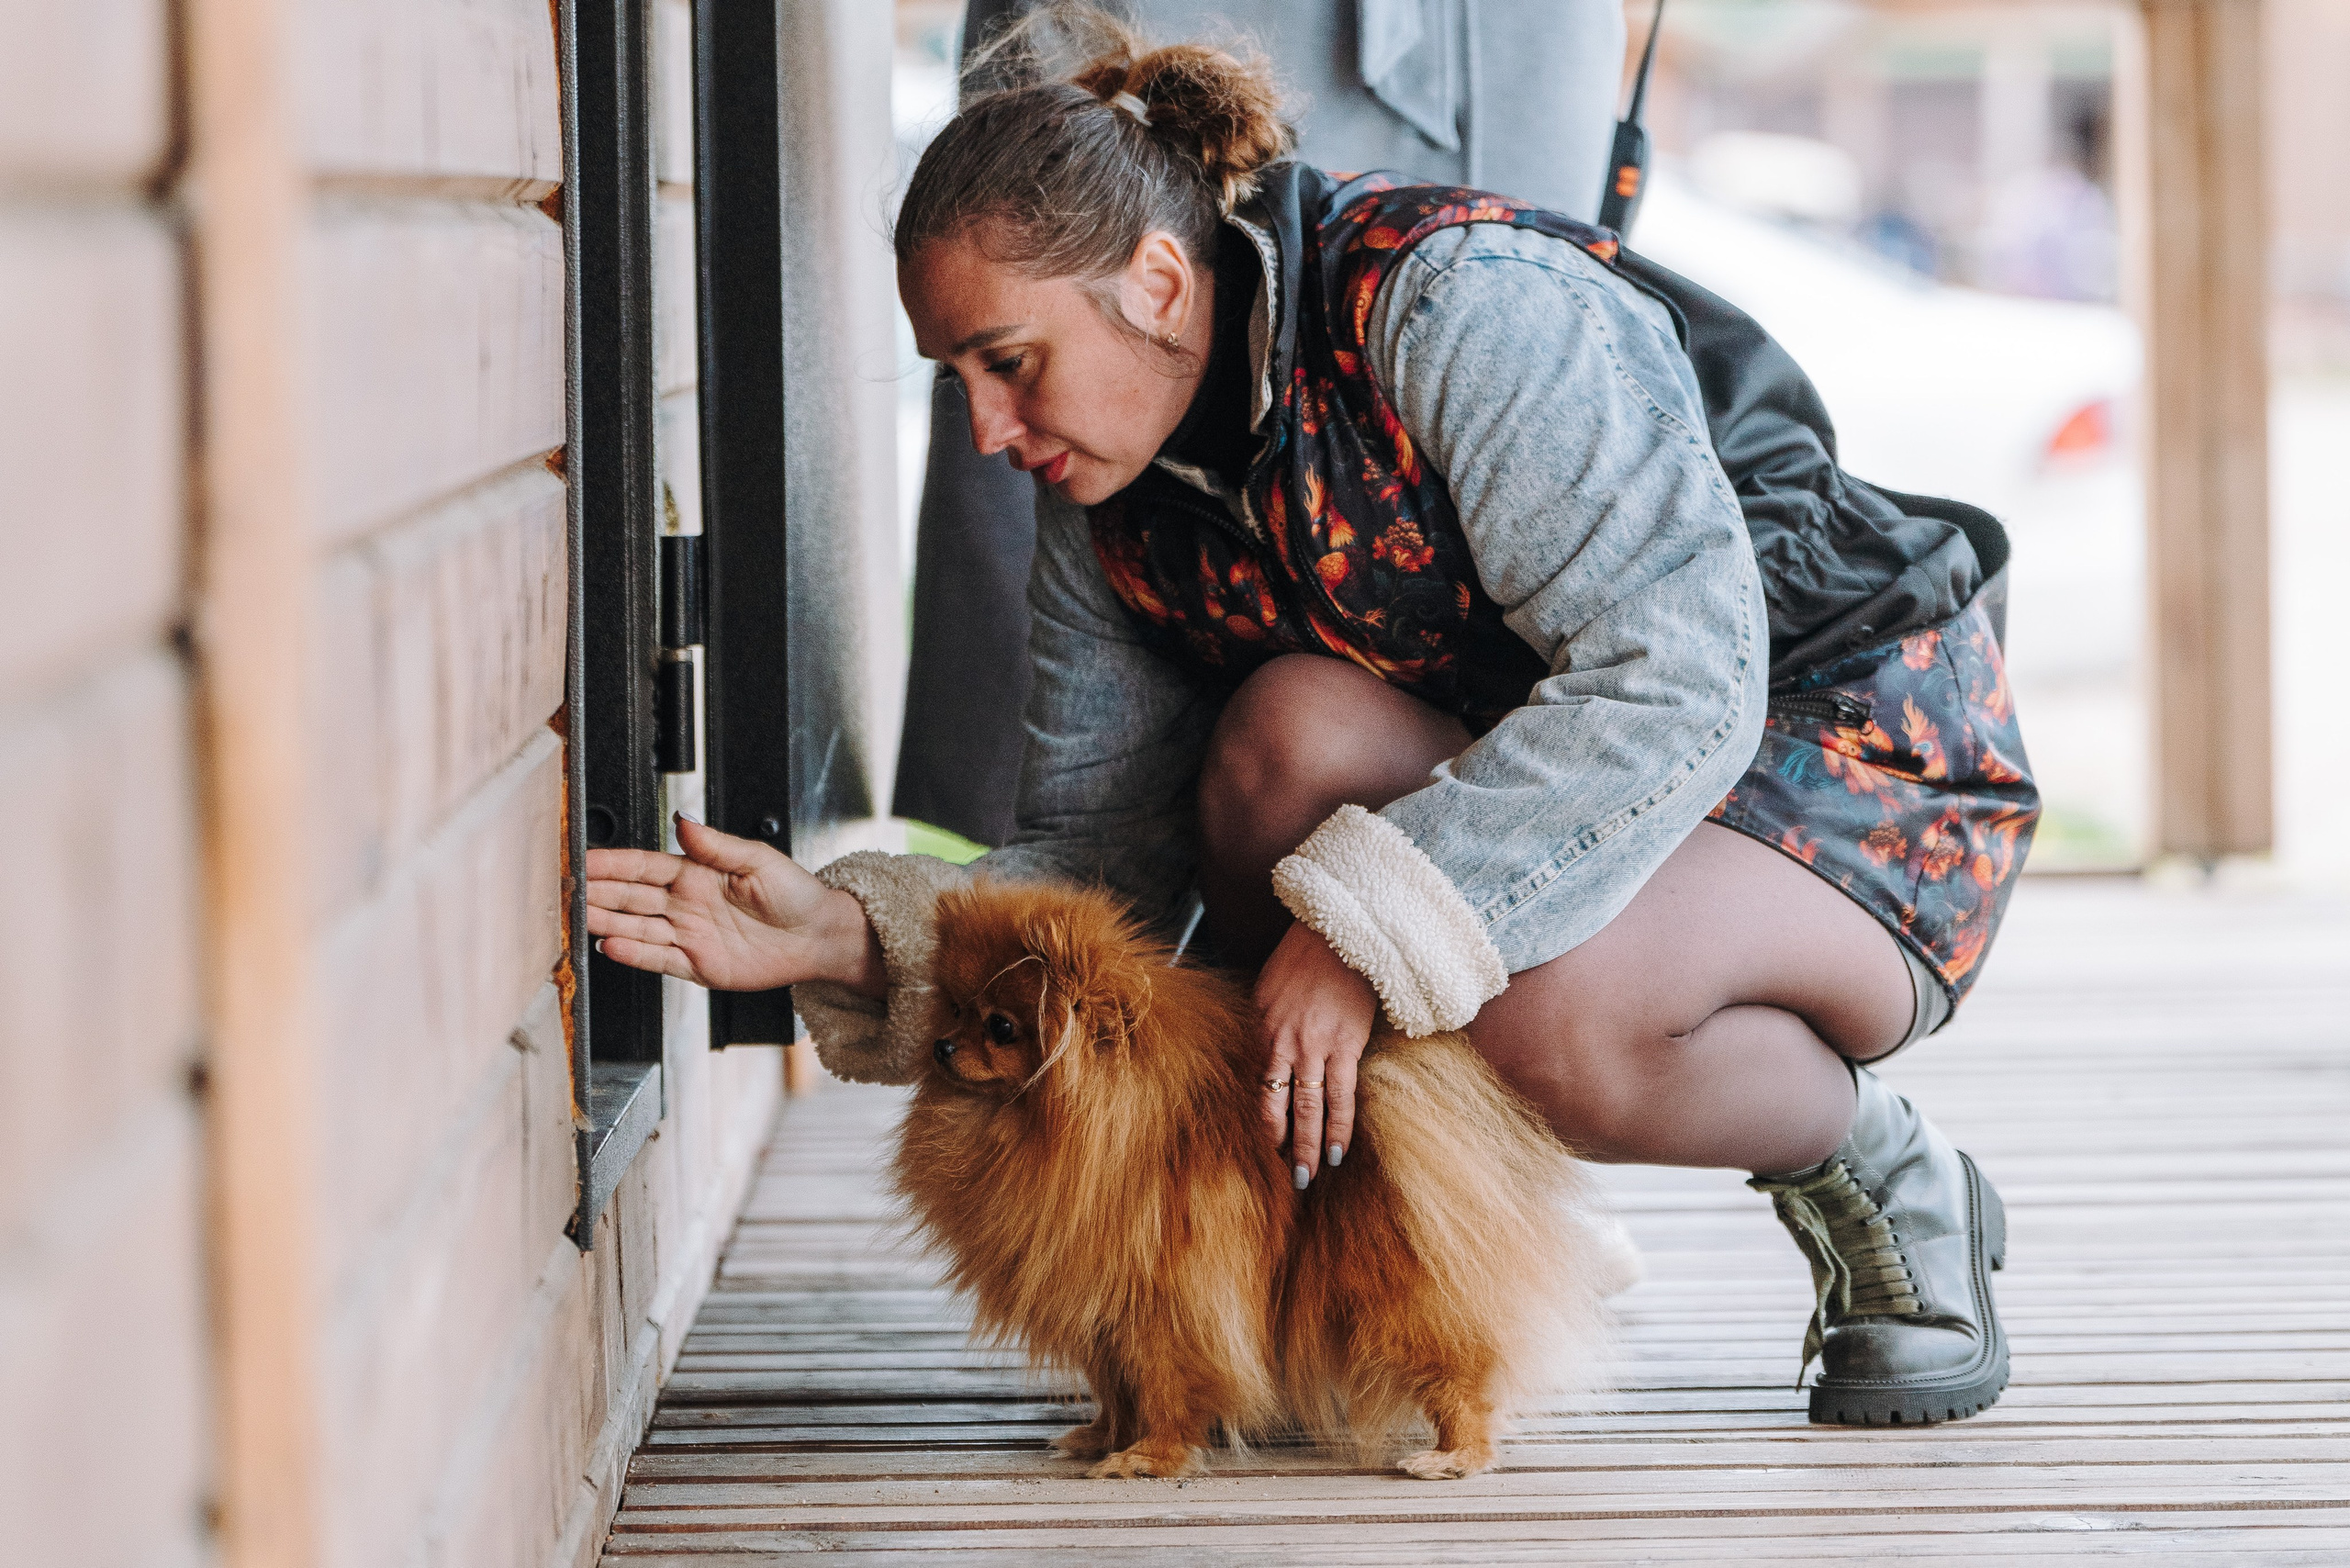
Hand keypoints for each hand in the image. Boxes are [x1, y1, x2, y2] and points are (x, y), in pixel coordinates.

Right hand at [583, 816, 883, 994]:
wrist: (818, 937)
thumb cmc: (795, 893)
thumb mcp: (758, 860)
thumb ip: (716, 844)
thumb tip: (684, 820)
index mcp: (697, 873)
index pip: (644, 866)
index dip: (612, 864)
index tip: (583, 860)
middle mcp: (686, 903)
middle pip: (631, 897)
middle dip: (597, 892)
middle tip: (565, 889)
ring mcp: (689, 934)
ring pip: (637, 927)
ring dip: (606, 923)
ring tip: (577, 917)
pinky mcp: (697, 964)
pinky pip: (658, 958)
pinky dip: (633, 954)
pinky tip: (610, 947)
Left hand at [1254, 921, 1378, 1188]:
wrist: (1337, 934)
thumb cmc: (1301, 960)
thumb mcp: (1266, 991)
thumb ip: (1261, 1026)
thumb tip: (1259, 1058)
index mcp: (1259, 1030)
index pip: (1254, 1088)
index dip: (1256, 1123)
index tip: (1258, 1149)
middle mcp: (1282, 1044)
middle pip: (1276, 1107)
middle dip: (1279, 1146)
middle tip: (1283, 1179)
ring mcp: (1314, 1048)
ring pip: (1308, 1110)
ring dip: (1309, 1147)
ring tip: (1309, 1176)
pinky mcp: (1346, 1046)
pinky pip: (1341, 1096)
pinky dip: (1339, 1126)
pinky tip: (1338, 1151)